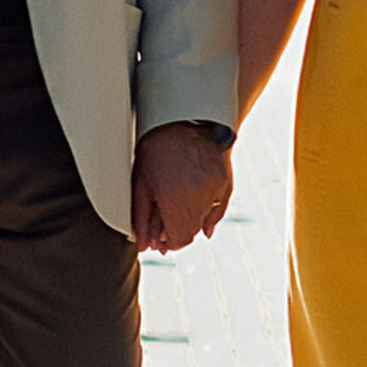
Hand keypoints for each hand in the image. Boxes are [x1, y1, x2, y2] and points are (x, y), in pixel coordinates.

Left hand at [133, 121, 231, 254]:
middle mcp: (197, 195)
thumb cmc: (154, 151)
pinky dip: (205, 208)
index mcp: (173, 198)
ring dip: (190, 219)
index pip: (179, 239)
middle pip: (192, 232)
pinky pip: (217, 206)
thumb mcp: (142, 186)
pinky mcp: (224, 180)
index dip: (168, 242)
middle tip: (165, 224)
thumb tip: (146, 247)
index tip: (160, 240)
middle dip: (178, 232)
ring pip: (204, 221)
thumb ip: (143, 219)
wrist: (180, 119)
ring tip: (176, 202)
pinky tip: (192, 197)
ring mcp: (214, 188)